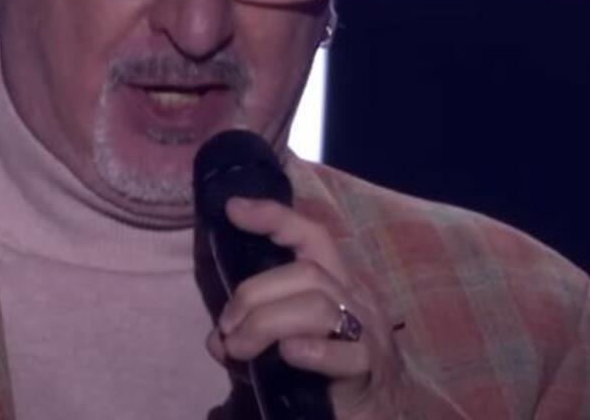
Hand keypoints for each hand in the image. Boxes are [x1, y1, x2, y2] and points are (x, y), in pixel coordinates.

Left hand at [205, 197, 403, 418]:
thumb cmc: (332, 381)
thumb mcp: (284, 353)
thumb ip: (251, 340)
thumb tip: (216, 340)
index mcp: (338, 286)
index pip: (312, 237)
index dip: (275, 218)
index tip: (234, 209)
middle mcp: (357, 301)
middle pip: (306, 272)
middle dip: (254, 293)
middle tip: (227, 327)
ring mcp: (369, 335)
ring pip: (317, 305)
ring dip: (266, 323)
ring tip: (241, 348)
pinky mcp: (372, 372)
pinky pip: (346, 353)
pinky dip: (312, 351)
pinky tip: (288, 356)